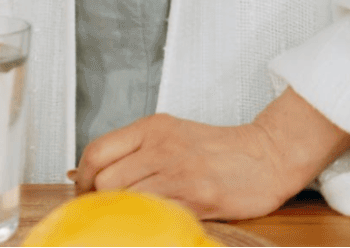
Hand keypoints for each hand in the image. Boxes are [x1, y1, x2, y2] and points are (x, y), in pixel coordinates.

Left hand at [73, 115, 301, 220]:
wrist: (267, 156)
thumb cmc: (220, 150)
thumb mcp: (173, 135)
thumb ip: (138, 150)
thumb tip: (97, 175)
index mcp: (153, 128)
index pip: (97, 151)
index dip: (82, 177)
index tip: (86, 190)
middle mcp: (162, 147)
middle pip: (104, 181)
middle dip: (102, 199)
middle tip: (111, 208)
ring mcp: (178, 173)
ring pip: (124, 200)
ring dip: (125, 213)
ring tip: (136, 215)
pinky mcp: (195, 198)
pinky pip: (154, 215)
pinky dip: (149, 221)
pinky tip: (158, 220)